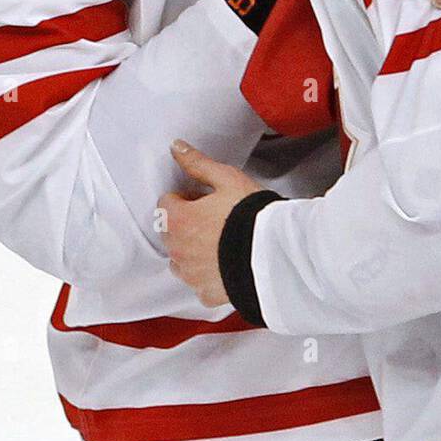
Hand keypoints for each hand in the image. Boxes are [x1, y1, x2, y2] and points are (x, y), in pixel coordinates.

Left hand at [160, 140, 262, 306]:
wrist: (274, 253)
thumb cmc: (251, 215)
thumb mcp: (227, 179)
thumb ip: (198, 164)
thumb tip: (177, 147)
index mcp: (179, 220)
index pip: (166, 203)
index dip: (186, 197)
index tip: (204, 198)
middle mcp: (178, 250)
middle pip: (170, 232)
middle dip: (186, 223)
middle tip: (214, 216)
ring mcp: (191, 274)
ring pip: (180, 259)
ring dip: (192, 249)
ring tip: (221, 240)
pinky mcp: (207, 292)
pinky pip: (198, 282)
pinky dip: (207, 273)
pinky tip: (226, 262)